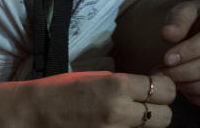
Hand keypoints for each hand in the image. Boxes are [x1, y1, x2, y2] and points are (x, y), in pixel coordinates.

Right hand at [15, 71, 174, 126]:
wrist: (34, 115)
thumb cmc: (62, 91)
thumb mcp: (97, 77)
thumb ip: (127, 83)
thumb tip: (154, 84)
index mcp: (117, 87)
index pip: (165, 89)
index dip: (163, 86)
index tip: (155, 85)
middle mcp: (120, 112)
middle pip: (166, 116)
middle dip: (159, 109)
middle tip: (145, 103)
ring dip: (144, 124)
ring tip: (127, 115)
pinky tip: (115, 125)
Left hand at [158, 1, 199, 107]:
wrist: (196, 32)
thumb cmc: (189, 21)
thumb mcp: (182, 12)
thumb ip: (176, 20)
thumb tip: (168, 33)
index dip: (189, 51)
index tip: (167, 58)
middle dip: (184, 71)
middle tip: (162, 73)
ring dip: (188, 86)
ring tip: (169, 80)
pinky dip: (197, 98)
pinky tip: (181, 88)